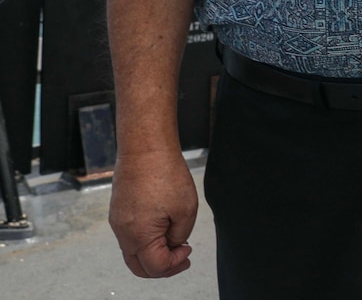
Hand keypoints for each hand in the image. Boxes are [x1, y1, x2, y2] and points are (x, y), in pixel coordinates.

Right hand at [108, 147, 197, 277]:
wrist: (145, 149)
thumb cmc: (165, 175)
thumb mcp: (185, 209)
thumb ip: (179, 236)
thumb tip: (173, 245)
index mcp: (138, 236)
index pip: (155, 267)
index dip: (175, 264)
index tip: (188, 250)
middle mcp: (123, 233)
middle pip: (138, 267)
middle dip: (162, 268)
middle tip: (181, 258)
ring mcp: (118, 223)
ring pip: (133, 252)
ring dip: (154, 253)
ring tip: (175, 241)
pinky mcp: (118, 212)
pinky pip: (130, 237)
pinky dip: (146, 240)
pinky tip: (163, 228)